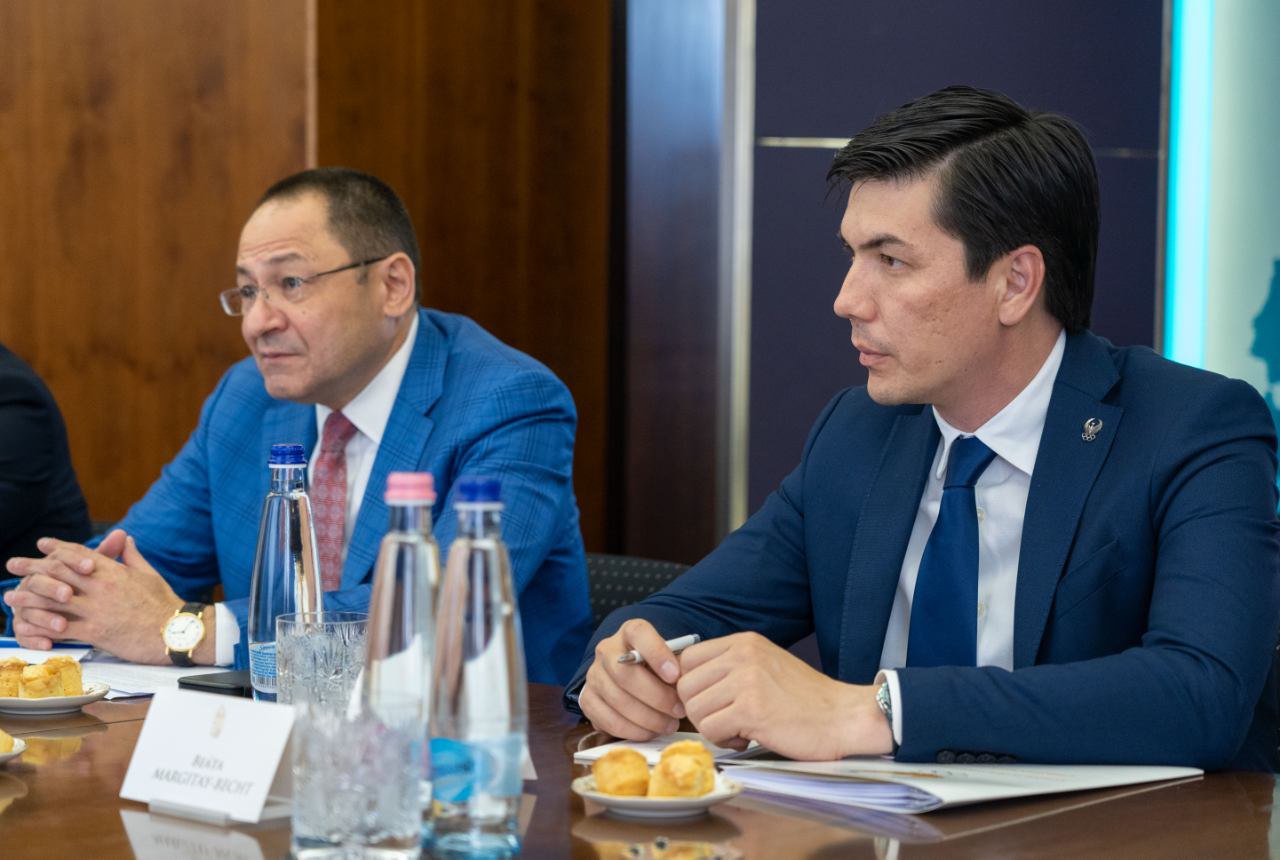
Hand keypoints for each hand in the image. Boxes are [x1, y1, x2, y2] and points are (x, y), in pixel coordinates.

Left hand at [6, 532, 210, 664]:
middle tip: (14, 564)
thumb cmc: (166, 604)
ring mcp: (97, 609)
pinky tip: (28, 626)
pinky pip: (62, 628)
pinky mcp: (96, 631)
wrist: (176, 632)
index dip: (58, 547)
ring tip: (11, 596)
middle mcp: (102, 587)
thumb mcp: (150, 574)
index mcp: (115, 572)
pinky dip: (42, 626)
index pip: (80, 554)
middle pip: (60, 573)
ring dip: (29, 597)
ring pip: (54, 600)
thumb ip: (132, 556)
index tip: (42, 544)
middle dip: (33, 567)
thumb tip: (125, 539)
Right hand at [579, 619, 686, 739]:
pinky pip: (607, 720)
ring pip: (617, 699)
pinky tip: (650, 732)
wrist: (631, 679)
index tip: (675, 675)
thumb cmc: (657, 669)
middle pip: (625, 673)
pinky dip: (632, 730)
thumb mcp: (669, 660)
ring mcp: (594, 675)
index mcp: (629, 632)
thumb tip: (686, 686)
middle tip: (679, 710)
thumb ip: (677, 668)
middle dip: (656, 696)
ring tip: (669, 725)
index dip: (657, 653)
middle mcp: (607, 650)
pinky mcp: (587, 700)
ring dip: (648, 718)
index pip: (638, 633)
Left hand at [676, 632, 892, 759]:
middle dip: (700, 711)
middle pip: (685, 686)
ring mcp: (746, 680)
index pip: (687, 660)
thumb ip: (730, 668)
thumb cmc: (805, 699)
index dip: (692, 687)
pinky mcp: (751, 709)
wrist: (844, 717)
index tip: (710, 703)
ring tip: (740, 730)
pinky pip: (710, 729)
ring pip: (694, 709)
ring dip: (712, 728)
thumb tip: (686, 684)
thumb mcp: (765, 666)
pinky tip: (747, 738)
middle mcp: (742, 655)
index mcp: (743, 642)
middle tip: (727, 721)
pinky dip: (724, 741)